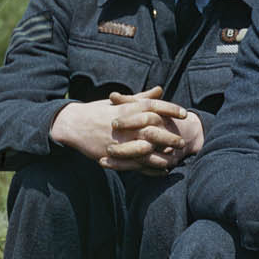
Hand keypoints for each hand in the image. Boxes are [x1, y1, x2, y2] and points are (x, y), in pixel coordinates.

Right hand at [50, 87, 194, 171]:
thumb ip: (141, 98)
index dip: (171, 109)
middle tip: (183, 140)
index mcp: (127, 109)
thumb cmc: (98, 111)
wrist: (73, 125)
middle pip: (153, 130)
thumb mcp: (119, 102)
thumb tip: (160, 89)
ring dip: (162, 155)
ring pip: (146, 150)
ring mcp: (119, 142)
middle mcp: (125, 125)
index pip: (154, 107)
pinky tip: (162, 169)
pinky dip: (150, 168)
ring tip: (175, 158)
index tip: (185, 113)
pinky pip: (136, 164)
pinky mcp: (114, 156)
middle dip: (170, 136)